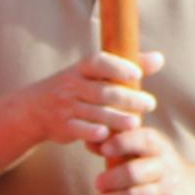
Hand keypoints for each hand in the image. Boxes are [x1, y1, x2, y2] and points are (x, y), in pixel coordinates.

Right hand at [20, 50, 158, 154]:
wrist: (35, 108)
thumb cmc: (77, 87)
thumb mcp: (96, 74)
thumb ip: (128, 66)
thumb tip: (159, 59)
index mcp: (82, 68)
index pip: (98, 62)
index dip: (117, 67)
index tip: (137, 73)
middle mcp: (73, 85)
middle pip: (103, 91)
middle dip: (127, 98)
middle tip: (150, 104)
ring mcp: (67, 106)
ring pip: (94, 112)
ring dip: (115, 118)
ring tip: (135, 123)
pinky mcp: (64, 126)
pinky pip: (78, 129)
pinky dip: (91, 133)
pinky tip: (106, 135)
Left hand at [91, 116, 182, 194]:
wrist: (190, 190)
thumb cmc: (150, 165)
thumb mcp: (136, 150)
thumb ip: (113, 142)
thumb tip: (89, 141)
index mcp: (159, 147)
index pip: (145, 139)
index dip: (123, 142)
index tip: (104, 149)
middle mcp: (166, 168)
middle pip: (136, 172)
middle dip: (113, 178)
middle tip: (98, 182)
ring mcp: (167, 192)